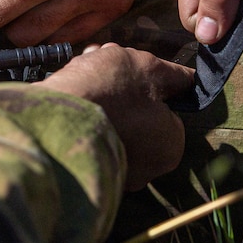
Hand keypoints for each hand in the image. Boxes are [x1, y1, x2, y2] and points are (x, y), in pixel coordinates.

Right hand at [38, 43, 193, 190]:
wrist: (52, 116)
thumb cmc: (109, 92)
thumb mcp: (149, 69)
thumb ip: (175, 75)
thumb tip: (191, 79)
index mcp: (168, 148)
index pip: (166, 111)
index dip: (148, 85)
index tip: (131, 72)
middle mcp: (143, 171)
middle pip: (137, 118)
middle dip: (120, 90)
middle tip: (102, 69)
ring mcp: (109, 173)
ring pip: (110, 124)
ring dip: (98, 96)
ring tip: (81, 74)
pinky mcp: (81, 169)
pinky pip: (87, 135)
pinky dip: (80, 114)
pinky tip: (69, 93)